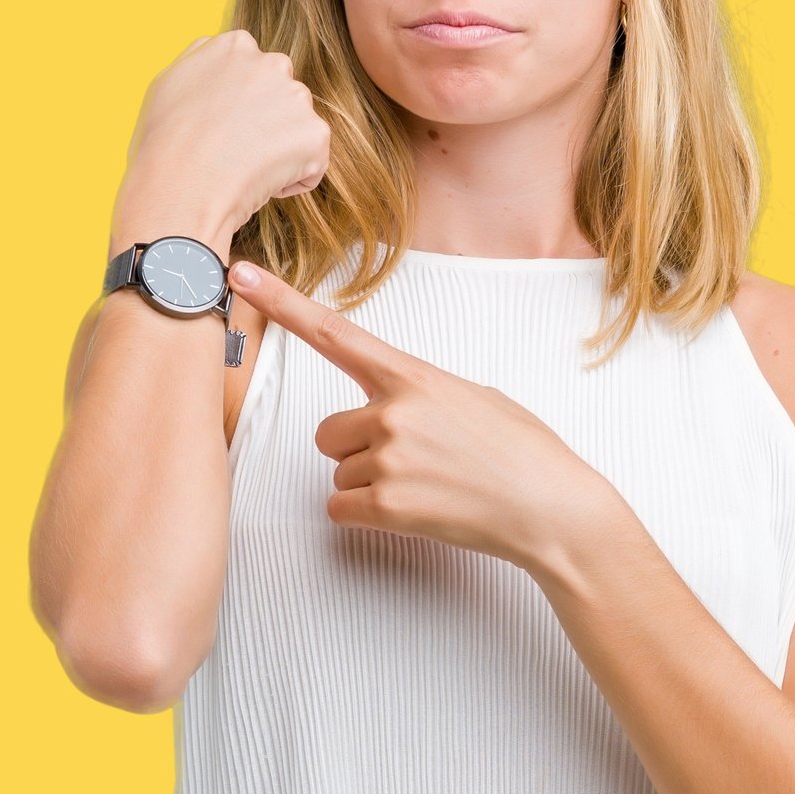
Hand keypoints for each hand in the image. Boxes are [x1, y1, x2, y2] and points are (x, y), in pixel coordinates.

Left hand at [224, 259, 612, 573]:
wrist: (553, 508)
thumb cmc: (521, 452)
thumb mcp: (473, 396)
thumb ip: (419, 393)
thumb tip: (389, 406)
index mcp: (412, 376)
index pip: (334, 333)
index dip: (282, 302)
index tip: (241, 275)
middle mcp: (393, 411)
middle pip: (329, 432)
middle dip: (357, 450)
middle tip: (414, 463)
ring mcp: (388, 458)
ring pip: (338, 472)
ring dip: (369, 485)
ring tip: (427, 487)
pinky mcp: (388, 505)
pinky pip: (341, 509)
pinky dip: (368, 517)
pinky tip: (416, 512)